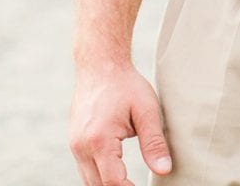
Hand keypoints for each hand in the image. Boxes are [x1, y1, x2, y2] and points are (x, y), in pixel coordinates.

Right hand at [69, 61, 173, 185]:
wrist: (100, 65)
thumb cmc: (126, 85)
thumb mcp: (147, 110)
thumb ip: (154, 143)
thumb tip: (164, 171)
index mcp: (99, 140)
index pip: (113, 182)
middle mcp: (81, 146)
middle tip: (139, 185)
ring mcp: (75, 146)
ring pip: (89, 181)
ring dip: (108, 185)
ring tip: (130, 183)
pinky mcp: (75, 143)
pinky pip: (85, 170)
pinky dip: (100, 177)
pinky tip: (117, 175)